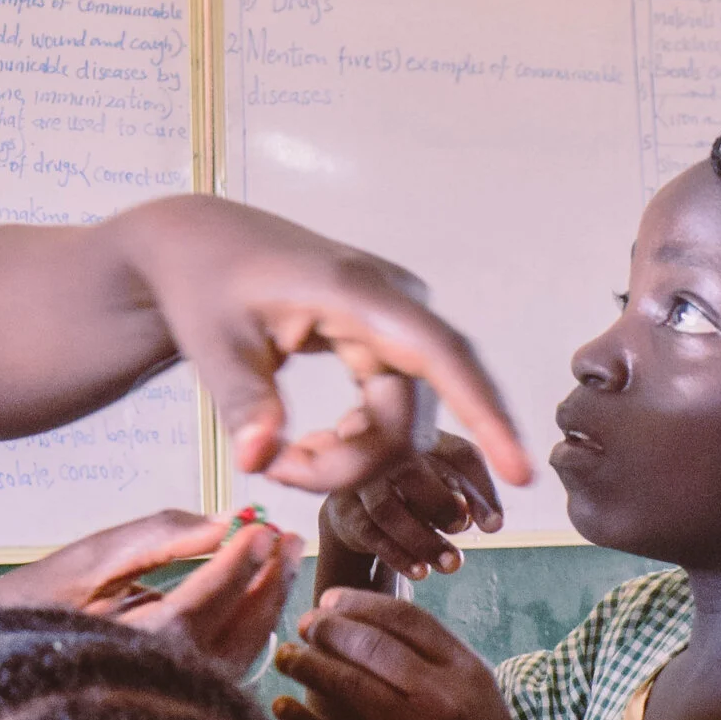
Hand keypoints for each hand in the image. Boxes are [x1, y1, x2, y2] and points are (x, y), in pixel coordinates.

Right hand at [0, 510, 302, 679]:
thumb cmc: (29, 613)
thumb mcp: (86, 563)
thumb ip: (156, 538)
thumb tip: (222, 522)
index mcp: (131, 652)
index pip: (205, 603)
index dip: (240, 561)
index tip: (261, 525)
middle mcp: (159, 689)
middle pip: (239, 634)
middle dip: (268, 582)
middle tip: (284, 538)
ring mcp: (171, 705)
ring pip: (242, 656)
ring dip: (264, 606)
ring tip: (277, 559)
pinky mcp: (175, 708)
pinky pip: (228, 670)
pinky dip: (247, 632)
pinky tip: (252, 598)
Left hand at [115, 198, 530, 493]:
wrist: (200, 247)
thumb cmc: (204, 285)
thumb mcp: (212, 345)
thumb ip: (241, 404)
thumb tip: (256, 462)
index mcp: (357, 291)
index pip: (442, 356)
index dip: (485, 415)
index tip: (520, 472)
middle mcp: (394, 301)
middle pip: (409, 413)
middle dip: (349, 463)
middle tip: (272, 470)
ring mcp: (396, 320)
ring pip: (403, 419)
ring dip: (349, 455)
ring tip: (278, 454)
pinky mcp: (388, 339)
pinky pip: (393, 407)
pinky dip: (355, 439)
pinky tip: (309, 445)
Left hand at [271, 588, 542, 719]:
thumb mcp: (474, 692)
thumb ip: (432, 658)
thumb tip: (363, 618)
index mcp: (466, 669)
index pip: (405, 618)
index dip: (359, 603)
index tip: (329, 601)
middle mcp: (444, 696)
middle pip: (370, 644)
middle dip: (326, 628)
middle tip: (303, 626)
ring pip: (348, 684)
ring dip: (306, 664)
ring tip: (286, 657)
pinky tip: (281, 707)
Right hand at [312, 433, 502, 597]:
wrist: (359, 504)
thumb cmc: (416, 490)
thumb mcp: (450, 485)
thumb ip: (475, 499)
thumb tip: (493, 524)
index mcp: (422, 435)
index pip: (458, 454)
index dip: (479, 489)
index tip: (495, 526)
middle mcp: (385, 448)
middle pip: (410, 469)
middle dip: (441, 505)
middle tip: (460, 529)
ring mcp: (359, 478)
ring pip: (387, 508)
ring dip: (423, 540)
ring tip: (451, 564)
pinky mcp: (343, 509)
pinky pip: (370, 532)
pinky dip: (398, 555)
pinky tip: (421, 571)